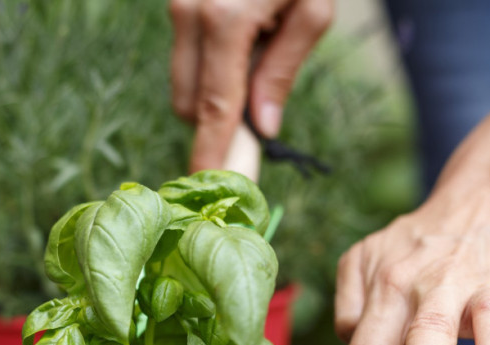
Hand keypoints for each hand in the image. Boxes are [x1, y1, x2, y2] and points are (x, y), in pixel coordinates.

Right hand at [168, 0, 332, 171]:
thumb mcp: (312, 11)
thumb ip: (283, 70)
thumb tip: (263, 127)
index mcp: (225, 18)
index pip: (214, 104)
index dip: (210, 150)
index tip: (205, 182)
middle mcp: (190, 13)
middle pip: (188, 103)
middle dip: (218, 115)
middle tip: (260, 93)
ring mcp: (178, 6)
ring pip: (183, 84)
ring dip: (213, 87)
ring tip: (255, 48)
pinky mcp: (177, 4)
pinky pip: (186, 58)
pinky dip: (209, 64)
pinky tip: (242, 35)